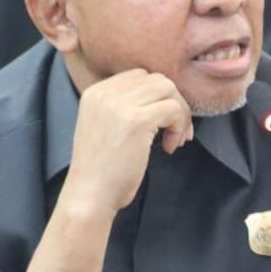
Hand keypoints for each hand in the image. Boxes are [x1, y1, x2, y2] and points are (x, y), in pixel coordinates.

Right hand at [66, 68, 193, 212]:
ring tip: (176, 140)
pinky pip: (173, 110)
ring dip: (180, 114)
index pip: (140, 76)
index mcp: (96, 91)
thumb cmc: (103, 169)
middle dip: (175, 103)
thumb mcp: (106, 126)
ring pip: (168, 90)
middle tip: (178, 132)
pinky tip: (170, 148)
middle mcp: (106, 92)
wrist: (89, 195)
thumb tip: (166, 98)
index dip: (159, 97)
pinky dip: (179, 128)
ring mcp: (120, 104)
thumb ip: (126, 107)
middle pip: (158, 79)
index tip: (164, 122)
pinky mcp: (137, 121)